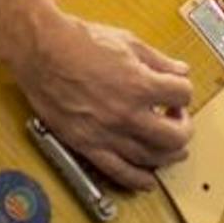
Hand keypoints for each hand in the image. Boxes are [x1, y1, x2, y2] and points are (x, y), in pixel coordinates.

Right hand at [9, 14, 193, 191]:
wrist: (40, 50)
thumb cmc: (77, 42)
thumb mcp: (126, 41)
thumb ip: (157, 60)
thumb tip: (179, 70)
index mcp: (139, 85)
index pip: (183, 95)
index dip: (183, 90)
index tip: (175, 89)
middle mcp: (127, 114)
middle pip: (176, 135)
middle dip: (183, 126)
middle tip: (175, 117)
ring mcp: (108, 133)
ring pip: (153, 158)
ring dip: (168, 153)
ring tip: (168, 144)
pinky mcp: (88, 145)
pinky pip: (120, 173)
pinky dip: (139, 180)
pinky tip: (148, 179)